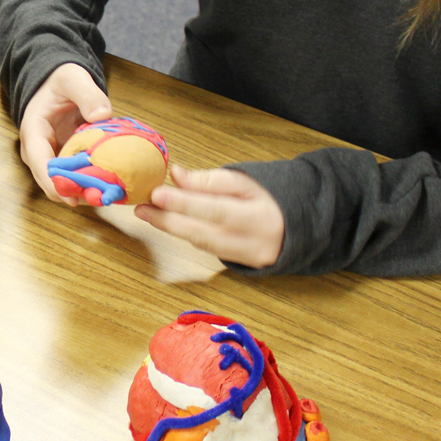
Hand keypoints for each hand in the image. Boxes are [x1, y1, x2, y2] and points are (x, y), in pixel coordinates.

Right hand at [18, 62, 112, 204]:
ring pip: (62, 183)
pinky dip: (88, 183)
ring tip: (108, 194)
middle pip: (50, 181)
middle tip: (101, 198)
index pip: (39, 163)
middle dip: (73, 192)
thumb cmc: (61, 80)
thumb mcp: (73, 78)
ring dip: (83, 191)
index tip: (73, 199)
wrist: (58, 83)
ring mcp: (50, 157)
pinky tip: (108, 185)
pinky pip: (74, 177)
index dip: (54, 183)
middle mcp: (37, 151)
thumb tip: (103, 115)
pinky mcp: (63, 160)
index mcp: (33, 132)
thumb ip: (88, 94)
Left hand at [134, 165, 284, 267]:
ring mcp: (244, 258)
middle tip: (141, 207)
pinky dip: (186, 235)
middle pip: (202, 232)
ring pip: (200, 243)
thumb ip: (210, 181)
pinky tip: (168, 223)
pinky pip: (206, 249)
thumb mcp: (247, 182)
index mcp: (258, 216)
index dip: (184, 203)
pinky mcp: (237, 265)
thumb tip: (177, 175)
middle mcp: (251, 242)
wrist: (299, 228)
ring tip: (147, 212)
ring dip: (171, 227)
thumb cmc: (270, 199)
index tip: (157, 194)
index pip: (215, 209)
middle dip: (167, 219)